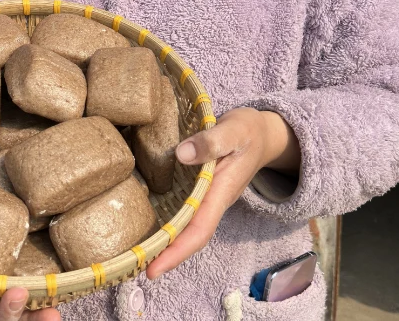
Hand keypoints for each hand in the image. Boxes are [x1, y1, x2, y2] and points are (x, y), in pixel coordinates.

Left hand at [146, 108, 299, 279]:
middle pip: (190, 236)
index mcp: (221, 191)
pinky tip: (149, 220)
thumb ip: (211, 141)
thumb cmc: (248, 131)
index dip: (177, 251)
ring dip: (165, 241)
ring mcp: (209, 197)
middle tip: (135, 265)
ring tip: (137, 251)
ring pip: (186, 226)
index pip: (199, 230)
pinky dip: (168, 220)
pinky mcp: (202, 188)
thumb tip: (181, 155)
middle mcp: (214, 200)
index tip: (154, 268)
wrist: (263, 133)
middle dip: (166, 254)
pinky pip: (184, 210)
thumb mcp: (233, 129)